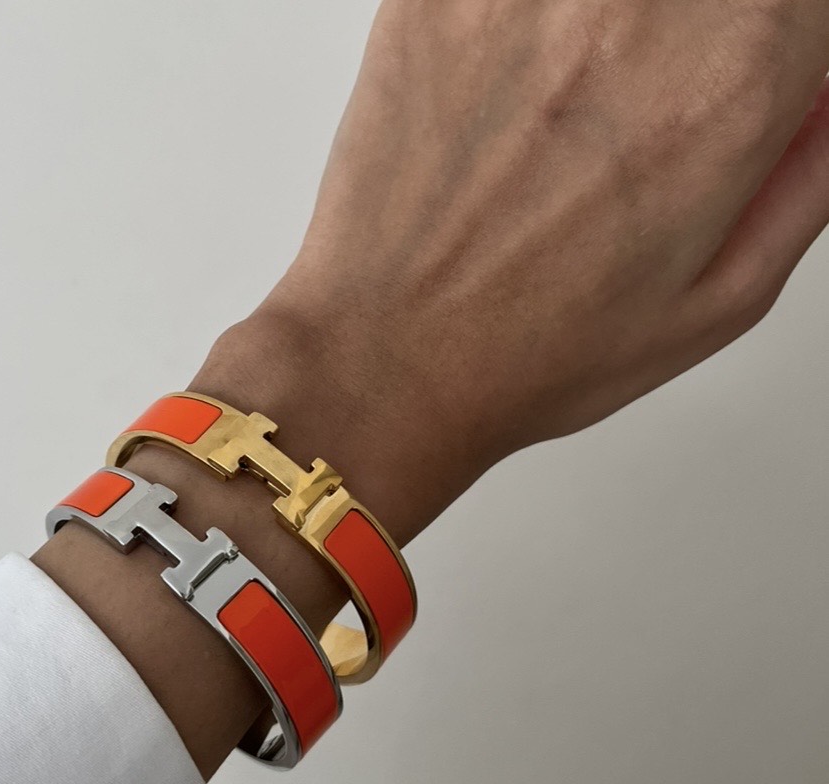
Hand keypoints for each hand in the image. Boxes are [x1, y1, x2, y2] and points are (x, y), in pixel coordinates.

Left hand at [199, 0, 828, 542]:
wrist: (389, 358)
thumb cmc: (531, 350)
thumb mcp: (727, 296)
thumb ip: (811, 166)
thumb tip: (823, 87)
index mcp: (731, 82)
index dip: (781, 42)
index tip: (748, 73)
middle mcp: (636, 11)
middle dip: (698, 37)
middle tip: (642, 112)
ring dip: (608, 36)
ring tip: (568, 112)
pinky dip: (529, 27)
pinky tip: (517, 93)